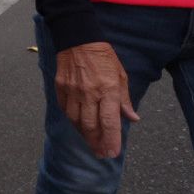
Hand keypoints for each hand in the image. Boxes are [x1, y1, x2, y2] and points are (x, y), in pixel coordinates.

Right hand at [55, 42, 138, 158]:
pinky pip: (66, 110)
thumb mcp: (121, 75)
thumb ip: (125, 99)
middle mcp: (90, 93)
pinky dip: (73, 121)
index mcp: (108, 89)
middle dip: (97, 143)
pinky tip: (79, 126)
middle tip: (102, 154)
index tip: (112, 153)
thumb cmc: (103, 57)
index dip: (111, 140)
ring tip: (92, 143)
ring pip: (76, 121)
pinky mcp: (61, 88)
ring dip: (85, 135)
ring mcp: (73, 91)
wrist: (78, 40)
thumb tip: (133, 118)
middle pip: (91, 126)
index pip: (109, 122)